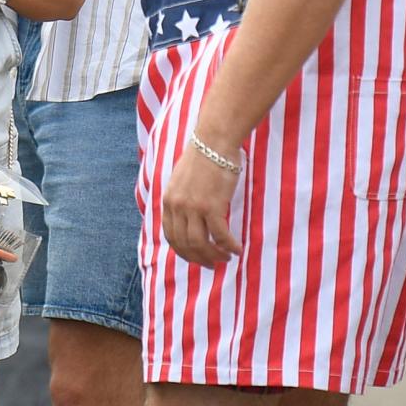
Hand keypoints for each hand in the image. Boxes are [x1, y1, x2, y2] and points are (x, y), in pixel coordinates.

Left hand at [162, 138, 243, 266]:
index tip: (196, 257)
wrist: (214, 141)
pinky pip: (220, 236)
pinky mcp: (212, 206)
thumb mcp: (182, 179)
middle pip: (185, 244)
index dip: (183, 251)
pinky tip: (237, 249)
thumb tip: (189, 217)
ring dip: (214, 256)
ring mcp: (193, 207)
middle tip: (213, 264)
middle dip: (199, 258)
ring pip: (201, 244)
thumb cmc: (203, 156)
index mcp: (169, 200)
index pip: (171, 236)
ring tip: (225, 258)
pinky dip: (229, 246)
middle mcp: (177, 206)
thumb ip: (181, 198)